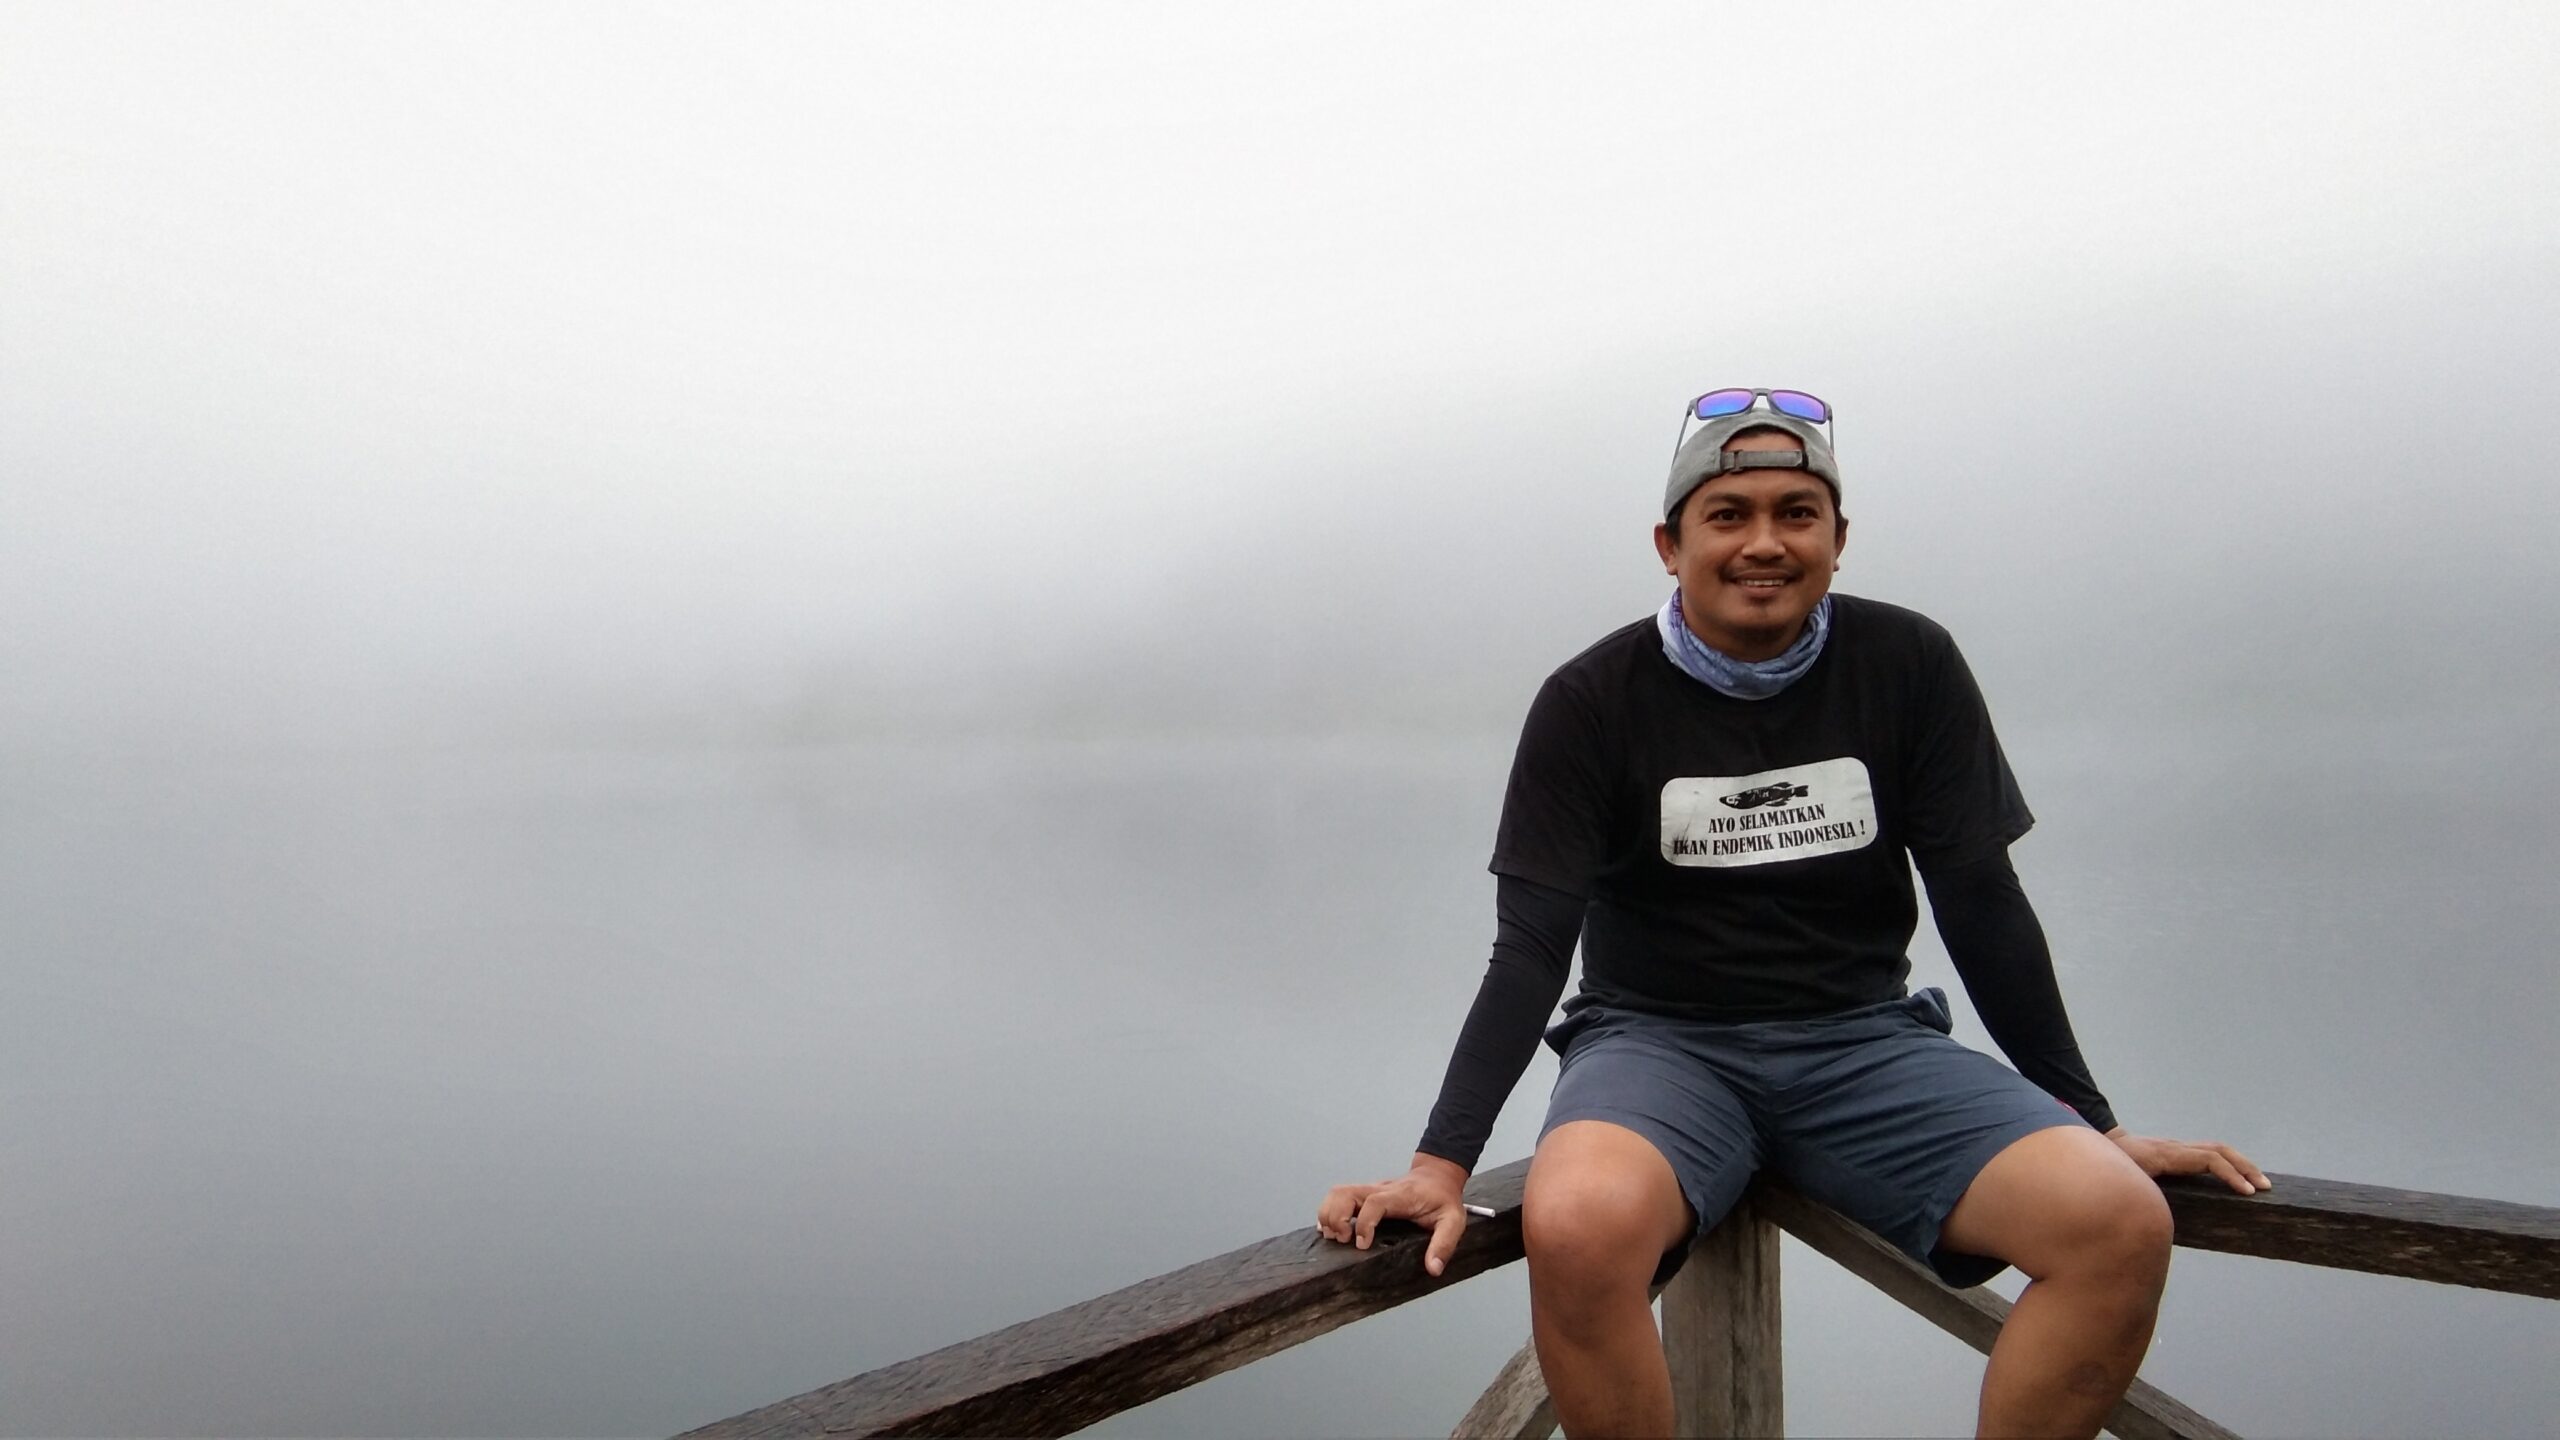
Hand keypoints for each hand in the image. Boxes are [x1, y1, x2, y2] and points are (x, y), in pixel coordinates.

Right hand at [1317, 1154, 1470, 1276]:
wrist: (1437, 1176)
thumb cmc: (1443, 1198)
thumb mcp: (1453, 1221)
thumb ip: (1444, 1244)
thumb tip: (1433, 1268)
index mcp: (1401, 1196)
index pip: (1373, 1203)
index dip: (1364, 1224)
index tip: (1362, 1244)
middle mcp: (1380, 1190)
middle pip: (1345, 1192)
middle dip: (1335, 1217)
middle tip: (1342, 1240)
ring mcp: (1369, 1190)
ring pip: (1337, 1192)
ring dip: (1329, 1214)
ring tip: (1335, 1237)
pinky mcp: (1364, 1194)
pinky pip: (1338, 1196)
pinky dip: (1329, 1212)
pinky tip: (1332, 1230)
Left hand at [2106, 1127, 2270, 1194]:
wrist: (2097, 1145)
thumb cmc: (2110, 1169)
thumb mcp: (2124, 1184)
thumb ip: (2142, 1199)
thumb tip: (2156, 1226)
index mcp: (2166, 1156)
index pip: (2208, 1159)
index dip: (2230, 1175)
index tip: (2247, 1192)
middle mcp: (2175, 1147)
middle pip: (2219, 1150)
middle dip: (2244, 1168)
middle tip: (2264, 1188)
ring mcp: (2176, 1146)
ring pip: (2216, 1148)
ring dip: (2240, 1164)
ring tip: (2260, 1183)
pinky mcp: (2176, 1150)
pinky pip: (2208, 1152)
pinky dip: (2227, 1163)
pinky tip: (2237, 1178)